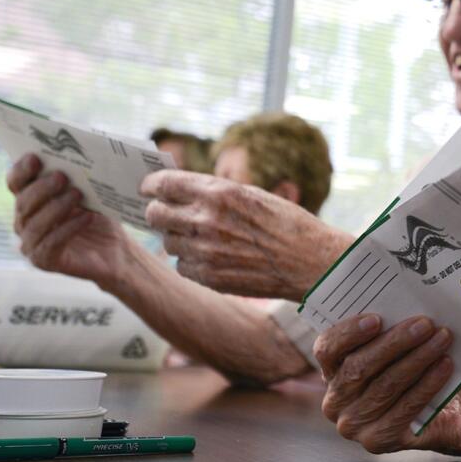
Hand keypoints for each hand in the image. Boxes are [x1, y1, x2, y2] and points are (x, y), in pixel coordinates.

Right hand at [7, 154, 132, 287]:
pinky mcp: (44, 260)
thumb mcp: (91, 192)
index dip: (21, 170)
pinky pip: (51, 243)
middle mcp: (24, 221)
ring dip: (56, 207)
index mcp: (30, 199)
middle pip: (23, 202)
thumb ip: (80, 175)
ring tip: (77, 195)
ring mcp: (31, 243)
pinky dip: (68, 228)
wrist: (115, 251)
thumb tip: (81, 151)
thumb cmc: (100, 216)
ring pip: (34, 224)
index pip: (16, 183)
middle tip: (62, 176)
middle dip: (41, 188)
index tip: (35, 157)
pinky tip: (87, 217)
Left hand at [140, 170, 351, 300]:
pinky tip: (212, 256)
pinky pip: (182, 265)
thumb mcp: (252, 195)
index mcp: (220, 193)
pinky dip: (191, 260)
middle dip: (157, 211)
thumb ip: (214, 193)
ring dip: (178, 237)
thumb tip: (181, 189)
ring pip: (167, 241)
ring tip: (201, 237)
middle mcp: (207, 221)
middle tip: (164, 212)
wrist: (311, 261)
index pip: (165, 184)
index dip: (152, 184)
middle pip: (155, 214)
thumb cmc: (287, 223)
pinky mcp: (209, 277)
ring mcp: (206, 251)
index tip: (149, 187)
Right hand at [314, 314, 460, 453]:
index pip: (326, 349)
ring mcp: (353, 424)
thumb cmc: (412, 368)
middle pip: (359, 367)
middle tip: (425, 324)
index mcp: (330, 371)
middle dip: (395, 342)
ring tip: (442, 339)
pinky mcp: (377, 440)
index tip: (376, 319)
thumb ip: (390, 329)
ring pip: (385, 386)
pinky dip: (427, 384)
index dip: (348, 333)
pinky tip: (444, 365)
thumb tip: (405, 303)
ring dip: (418, 359)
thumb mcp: (396, 347)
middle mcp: (334, 401)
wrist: (441, 409)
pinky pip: (404, 408)